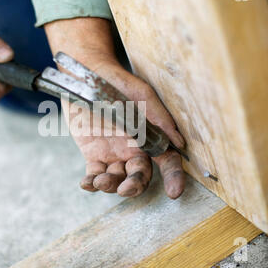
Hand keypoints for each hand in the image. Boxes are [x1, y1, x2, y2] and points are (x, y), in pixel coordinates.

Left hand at [44, 18, 185, 197]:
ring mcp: (113, 154)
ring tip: (101, 180)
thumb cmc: (118, 83)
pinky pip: (93, 174)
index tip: (175, 192)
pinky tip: (87, 183)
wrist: (88, 75)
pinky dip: (90, 183)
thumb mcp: (143, 96)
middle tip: (125, 189)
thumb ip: (160, 118)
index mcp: (150, 137)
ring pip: (116, 179)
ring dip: (110, 185)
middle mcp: (133, 150)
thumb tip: (180, 143)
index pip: (166, 161)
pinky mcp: (93, 154)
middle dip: (134, 186)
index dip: (173, 177)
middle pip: (139, 176)